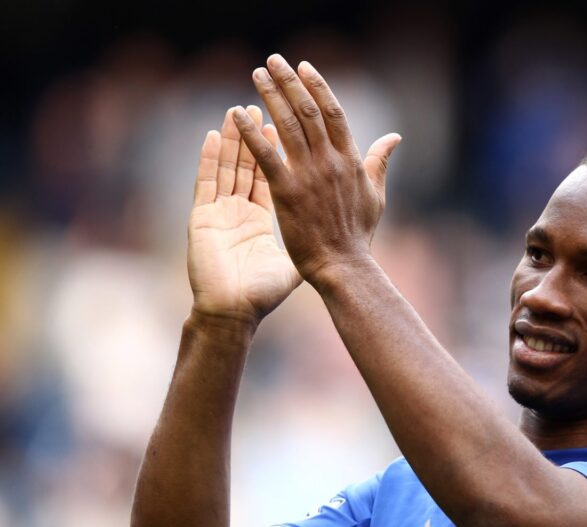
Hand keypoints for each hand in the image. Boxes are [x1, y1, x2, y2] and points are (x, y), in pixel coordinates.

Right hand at [188, 107, 301, 326]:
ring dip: (236, 138)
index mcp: (261, 220)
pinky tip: (215, 135)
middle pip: (250, 164)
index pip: (272, 176)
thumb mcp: (291, 267)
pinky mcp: (203, 217)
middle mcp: (240, 211)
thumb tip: (334, 243)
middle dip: (259, 135)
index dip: (279, 151)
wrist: (233, 313)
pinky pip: (207, 181)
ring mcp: (220, 212)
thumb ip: (311, 247)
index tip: (288, 126)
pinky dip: (210, 158)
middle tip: (268, 104)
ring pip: (228, 167)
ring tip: (243, 109)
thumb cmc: (261, 295)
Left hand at [230, 54, 401, 287]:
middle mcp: (330, 162)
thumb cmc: (358, 235)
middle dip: (290, 82)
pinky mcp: (287, 192)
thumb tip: (394, 138)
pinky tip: (237, 114)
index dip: (318, 86)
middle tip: (273, 60)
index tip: (304, 67)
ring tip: (256, 74)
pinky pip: (266, 155)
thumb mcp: (376, 194)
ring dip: (270, 95)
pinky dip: (251, 133)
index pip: (333, 113)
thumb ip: (379, 162)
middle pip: (308, 111)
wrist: (344, 266)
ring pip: (287, 125)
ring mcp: (309, 176)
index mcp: (351, 160)